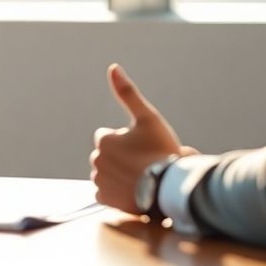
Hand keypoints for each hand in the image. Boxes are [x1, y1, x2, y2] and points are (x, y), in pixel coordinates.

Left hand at [89, 64, 194, 214]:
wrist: (169, 187)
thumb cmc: (161, 150)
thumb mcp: (148, 117)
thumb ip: (128, 93)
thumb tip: (112, 67)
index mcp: (103, 140)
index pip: (108, 135)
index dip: (126, 139)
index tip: (143, 146)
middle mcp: (96, 160)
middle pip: (107, 154)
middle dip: (121, 157)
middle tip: (144, 162)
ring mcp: (100, 181)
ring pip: (107, 172)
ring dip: (119, 174)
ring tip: (141, 177)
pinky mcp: (105, 199)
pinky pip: (106, 192)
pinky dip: (116, 191)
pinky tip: (132, 190)